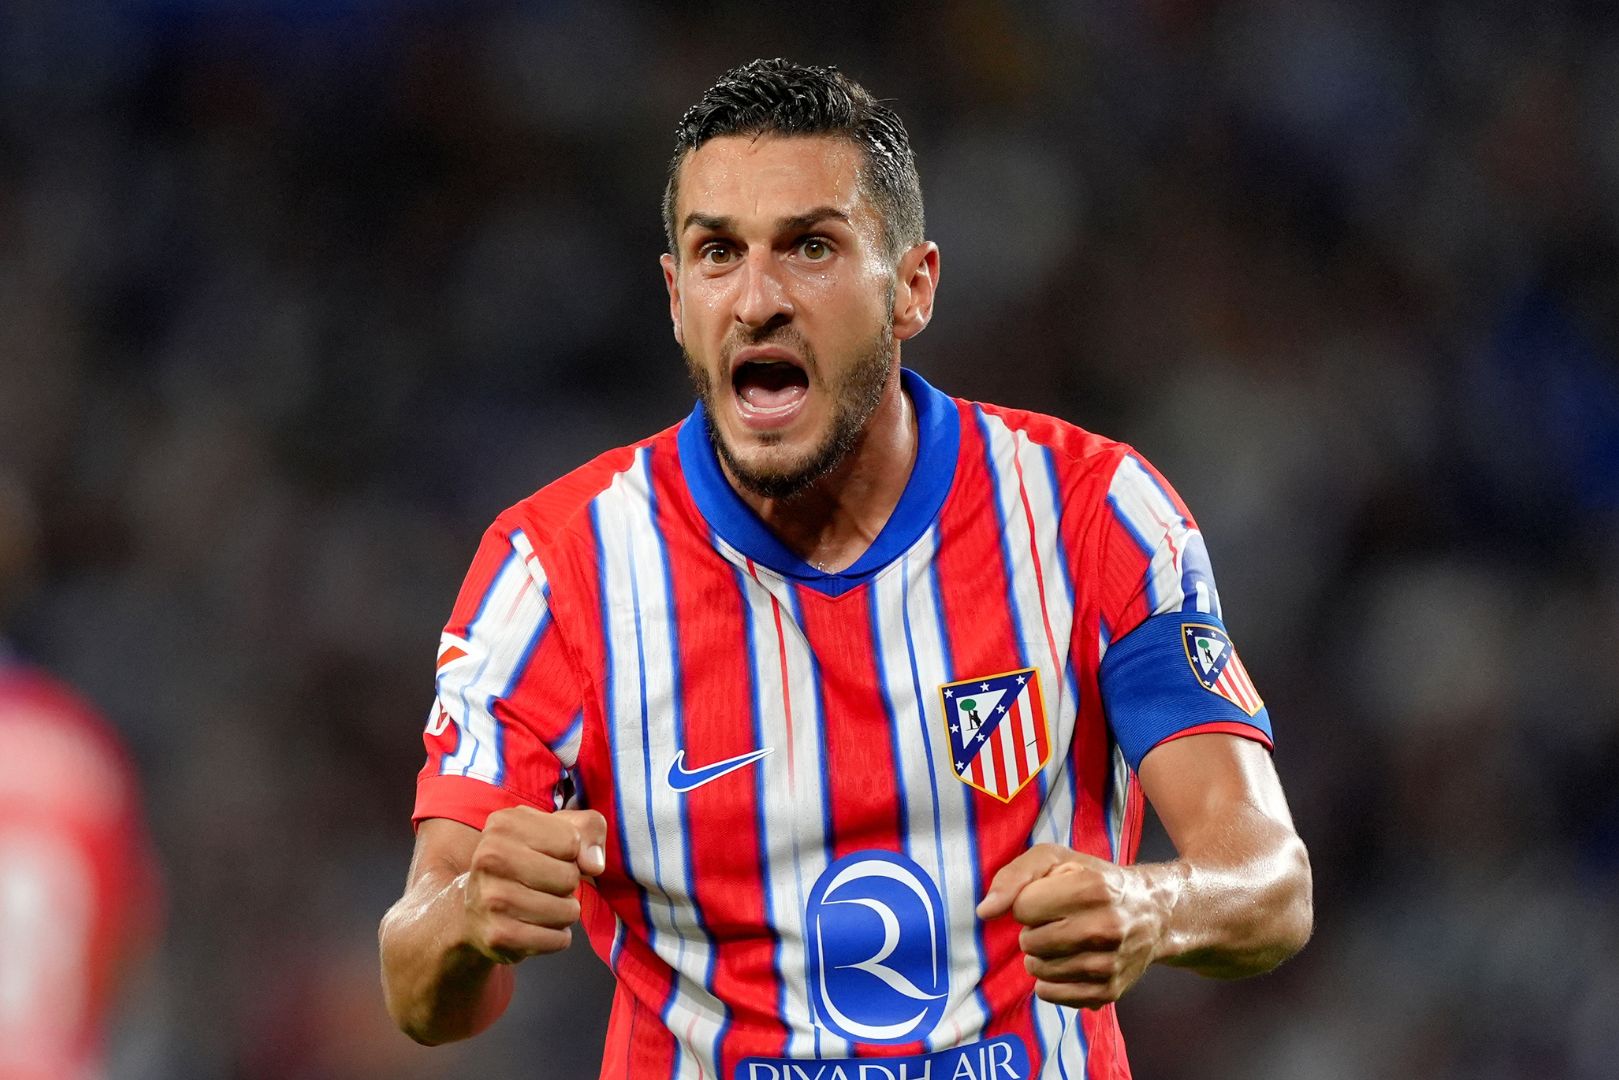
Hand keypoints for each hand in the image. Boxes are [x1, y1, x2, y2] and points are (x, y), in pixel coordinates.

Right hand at [462, 806, 606, 963]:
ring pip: (567, 912)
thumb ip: (589, 828)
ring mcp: (491, 898)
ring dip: (564, 912)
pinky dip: (557, 937)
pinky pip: (557, 940)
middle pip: (569, 878)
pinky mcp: (498, 935)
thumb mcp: (559, 829)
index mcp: (505, 823)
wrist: (477, 908)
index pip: (572, 842)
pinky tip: (536, 926)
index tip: (548, 856)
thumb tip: (594, 864)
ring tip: (540, 904)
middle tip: (544, 884)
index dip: (571, 853)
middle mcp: (490, 857)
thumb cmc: (528, 861)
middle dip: (568, 884)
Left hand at [976, 845, 1173, 1008]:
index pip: (1023, 908)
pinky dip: (1049, 981)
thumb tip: (986, 911)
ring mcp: (1109, 964)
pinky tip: (1067, 962)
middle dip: (1034, 929)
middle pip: (1030, 941)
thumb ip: (1014, 876)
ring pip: (1038, 970)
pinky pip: (1051, 995)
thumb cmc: (1094, 880)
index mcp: (1091, 889)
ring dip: (1041, 955)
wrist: (1153, 912)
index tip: (1048, 897)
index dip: (1028, 902)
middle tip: (1058, 920)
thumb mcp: (1056, 860)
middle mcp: (1105, 928)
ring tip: (1064, 940)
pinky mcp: (1109, 992)